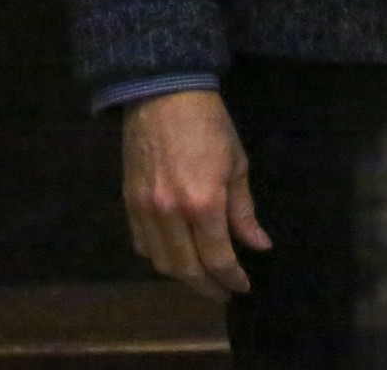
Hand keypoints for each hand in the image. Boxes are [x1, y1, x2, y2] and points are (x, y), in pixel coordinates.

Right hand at [122, 90, 271, 300]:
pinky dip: (160, 257)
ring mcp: (145, 211)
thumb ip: (244, 211)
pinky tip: (175, 254)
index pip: (218, 258)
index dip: (232, 278)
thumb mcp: (236, 163)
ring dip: (184, 276)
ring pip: (162, 263)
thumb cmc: (209, 124)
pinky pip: (142, 245)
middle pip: (187, 269)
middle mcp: (170, 215)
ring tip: (202, 277)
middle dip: (208, 287)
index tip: (243, 287)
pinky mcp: (128, 204)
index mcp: (203, 203)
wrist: (164, 94)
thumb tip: (258, 245)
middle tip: (223, 293)